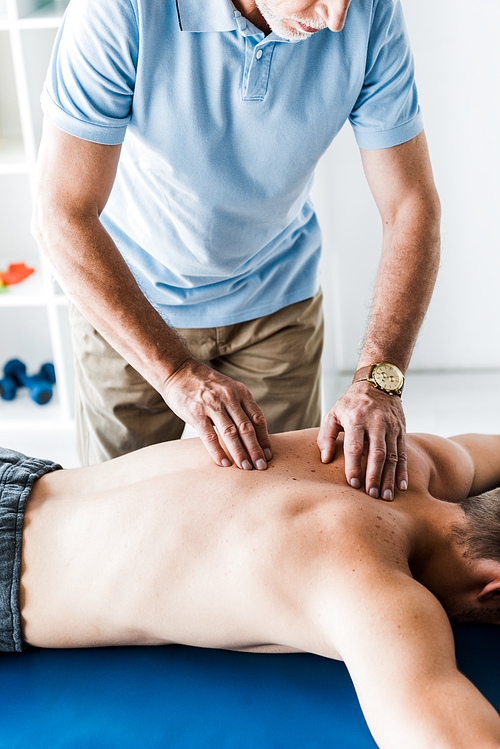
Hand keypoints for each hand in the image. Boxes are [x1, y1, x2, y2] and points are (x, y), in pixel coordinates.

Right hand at [162, 358, 272, 470]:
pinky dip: (218, 451)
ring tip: (245, 468)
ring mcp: (212, 405)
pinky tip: (224, 463)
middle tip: (260, 466)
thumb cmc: (204, 384)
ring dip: (240, 453)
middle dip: (255, 449)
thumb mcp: (227, 388)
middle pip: (247, 428)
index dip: (264, 438)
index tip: (268, 454)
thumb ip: (237, 407)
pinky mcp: (196, 413)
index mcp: (240, 392)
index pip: (258, 418)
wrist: (178, 370)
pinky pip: (210, 436)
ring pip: (231, 434)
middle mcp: (229, 397)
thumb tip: (248, 435)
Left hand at [317, 382, 407, 499]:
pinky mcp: (402, 430)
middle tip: (371, 496)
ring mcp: (391, 427)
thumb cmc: (351, 403)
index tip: (352, 484)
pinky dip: (403, 471)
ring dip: (389, 478)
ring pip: (392, 456)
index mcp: (356, 419)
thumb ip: (326, 436)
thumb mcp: (334, 413)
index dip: (354, 466)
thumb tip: (325, 459)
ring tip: (386, 497)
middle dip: (374, 477)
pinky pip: (404, 454)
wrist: (379, 382)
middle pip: (376, 454)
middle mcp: (376, 423)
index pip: (355, 446)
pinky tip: (401, 487)